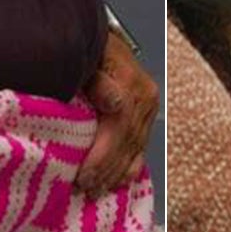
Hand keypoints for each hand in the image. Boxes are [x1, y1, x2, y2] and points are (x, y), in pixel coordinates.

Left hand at [75, 34, 158, 193]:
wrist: (98, 40)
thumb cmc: (86, 51)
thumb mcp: (85, 59)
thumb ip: (97, 79)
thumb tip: (113, 101)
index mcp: (131, 83)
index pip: (120, 126)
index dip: (102, 154)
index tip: (83, 174)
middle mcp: (145, 97)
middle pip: (128, 142)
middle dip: (106, 170)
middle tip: (84, 189)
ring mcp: (148, 109)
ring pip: (135, 149)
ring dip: (115, 174)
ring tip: (95, 191)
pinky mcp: (146, 118)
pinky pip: (140, 149)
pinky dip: (127, 169)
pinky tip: (115, 184)